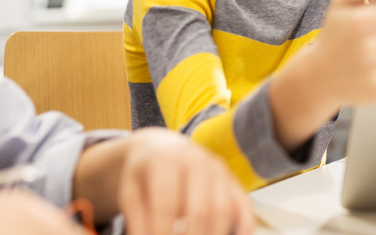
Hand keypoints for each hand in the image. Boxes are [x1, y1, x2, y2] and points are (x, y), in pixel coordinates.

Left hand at [118, 128, 252, 234]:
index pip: (166, 204)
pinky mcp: (232, 179)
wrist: (162, 148)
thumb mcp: (130, 190)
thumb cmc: (145, 174)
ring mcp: (219, 170)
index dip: (160, 231)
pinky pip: (244, 205)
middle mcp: (198, 161)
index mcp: (167, 161)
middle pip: (200, 210)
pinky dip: (244, 227)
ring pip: (223, 210)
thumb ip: (136, 217)